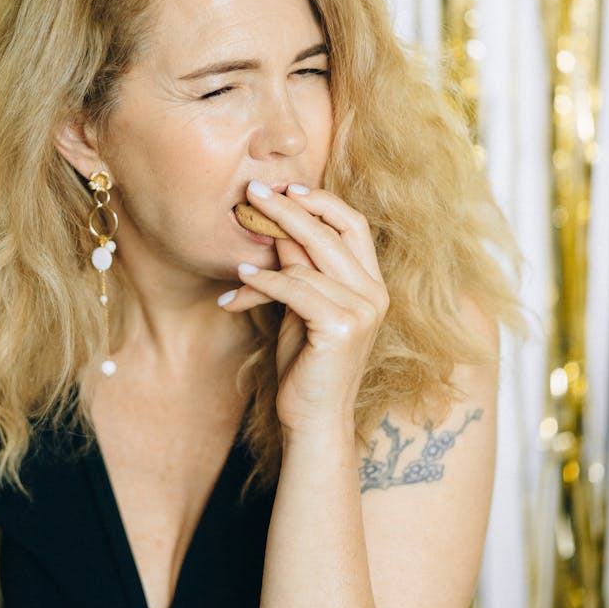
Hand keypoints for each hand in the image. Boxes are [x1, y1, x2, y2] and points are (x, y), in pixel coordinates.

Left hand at [220, 181, 388, 435]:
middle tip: (253, 192)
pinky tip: (240, 278)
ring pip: (307, 262)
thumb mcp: (301, 305)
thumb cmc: (305, 363)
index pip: (353, 225)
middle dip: (288, 209)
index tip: (286, 188)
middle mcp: (374, 293)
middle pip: (330, 233)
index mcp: (372, 283)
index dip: (320, 202)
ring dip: (264, 253)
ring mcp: (363, 310)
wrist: (313, 419)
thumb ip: (298, 266)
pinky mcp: (342, 327)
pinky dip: (264, 281)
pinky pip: (295, 289)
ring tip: (234, 252)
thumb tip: (277, 223)